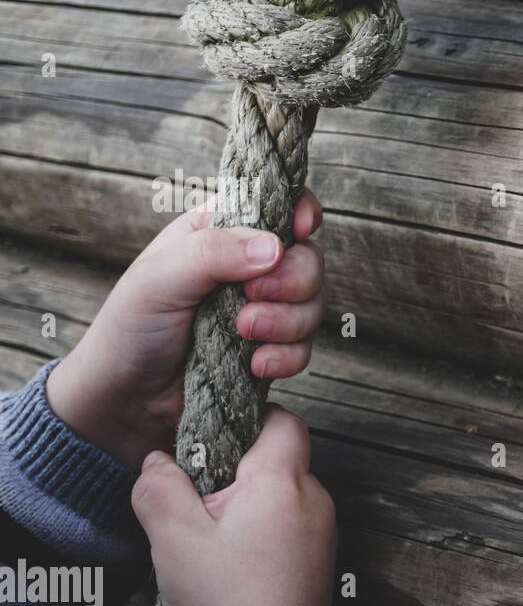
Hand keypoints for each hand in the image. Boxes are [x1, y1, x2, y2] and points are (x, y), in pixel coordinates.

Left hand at [46, 193, 324, 469]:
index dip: (299, 212)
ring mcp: (264, 309)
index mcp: (221, 231)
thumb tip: (274, 247)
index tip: (299, 230)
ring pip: (312, 305)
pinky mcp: (271, 349)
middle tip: (252, 298)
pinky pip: (304, 347)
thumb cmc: (131, 327)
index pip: (277, 204)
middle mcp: (249, 266)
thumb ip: (213, 253)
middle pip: (307, 258)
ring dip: (286, 323)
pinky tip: (256, 366)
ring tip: (244, 334)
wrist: (127, 400)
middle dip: (292, 281)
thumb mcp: (160, 277)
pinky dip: (287, 357)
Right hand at [130, 407, 351, 605]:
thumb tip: (156, 460)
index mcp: (283, 482)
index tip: (210, 438)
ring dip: (246, 501)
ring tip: (211, 536)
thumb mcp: (173, 538)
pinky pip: (288, 521)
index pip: (280, 420)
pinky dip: (260, 528)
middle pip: (277, 456)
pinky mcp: (319, 555)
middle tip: (198, 496)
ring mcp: (322, 528)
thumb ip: (159, 486)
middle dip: (236, 466)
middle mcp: (313, 498)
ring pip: (281, 491)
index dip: (246, 419)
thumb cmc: (227, 605)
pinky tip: (230, 559)